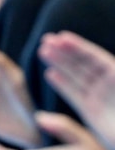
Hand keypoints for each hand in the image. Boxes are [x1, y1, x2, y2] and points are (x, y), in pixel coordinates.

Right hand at [39, 30, 114, 149]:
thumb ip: (114, 78)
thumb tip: (67, 71)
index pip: (97, 58)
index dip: (80, 47)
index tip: (62, 37)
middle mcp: (109, 86)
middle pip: (84, 64)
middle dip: (65, 52)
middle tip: (46, 40)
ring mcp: (99, 98)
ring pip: (76, 77)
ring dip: (59, 63)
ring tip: (42, 51)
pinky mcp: (91, 111)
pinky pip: (74, 94)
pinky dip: (62, 84)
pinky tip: (50, 74)